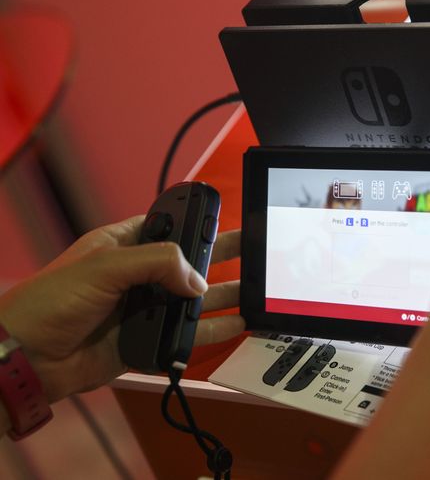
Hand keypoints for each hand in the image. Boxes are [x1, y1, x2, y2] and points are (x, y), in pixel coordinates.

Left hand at [0, 216, 244, 402]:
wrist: (26, 359)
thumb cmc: (48, 303)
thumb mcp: (104, 266)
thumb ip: (156, 262)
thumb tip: (197, 280)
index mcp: (123, 246)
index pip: (168, 227)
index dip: (195, 223)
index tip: (223, 218)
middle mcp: (137, 276)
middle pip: (188, 263)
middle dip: (219, 256)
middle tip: (253, 250)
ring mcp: (143, 309)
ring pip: (193, 299)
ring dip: (223, 294)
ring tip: (254, 289)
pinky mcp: (146, 341)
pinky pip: (187, 333)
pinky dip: (213, 329)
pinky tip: (236, 323)